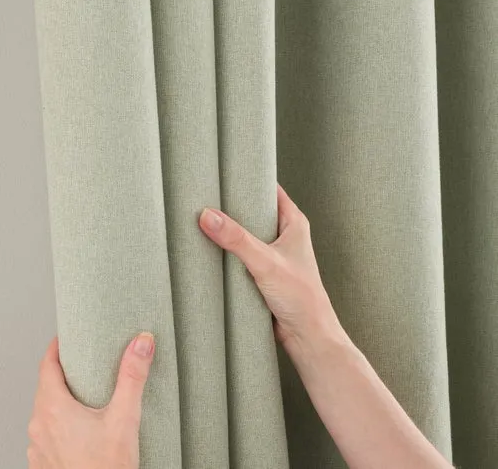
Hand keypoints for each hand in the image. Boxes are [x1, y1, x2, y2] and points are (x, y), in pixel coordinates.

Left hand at [27, 333, 154, 468]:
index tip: (66, 337)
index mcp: (53, 409)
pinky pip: (47, 433)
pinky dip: (60, 422)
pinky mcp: (44, 464)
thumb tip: (141, 343)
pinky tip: (80, 427)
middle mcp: (39, 426)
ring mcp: (38, 448)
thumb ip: (132, 376)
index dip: (56, 348)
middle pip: (45, 387)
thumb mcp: (124, 418)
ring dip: (60, 399)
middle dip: (63, 372)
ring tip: (84, 394)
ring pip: (45, 412)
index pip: (46, 365)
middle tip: (82, 362)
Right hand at [199, 184, 343, 356]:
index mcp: (293, 223)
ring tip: (203, 219)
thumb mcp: (266, 263)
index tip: (225, 173)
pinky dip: (228, 251)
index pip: (270, 190)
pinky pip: (242, 254)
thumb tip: (207, 216)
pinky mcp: (263, 272)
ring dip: (229, 231)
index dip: (250, 179)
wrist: (307, 336)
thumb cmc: (301, 298)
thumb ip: (237, 239)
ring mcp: (273, 254)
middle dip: (233, 205)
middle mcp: (284, 235)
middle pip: (254, 211)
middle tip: (206, 196)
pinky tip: (210, 249)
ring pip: (246, 234)